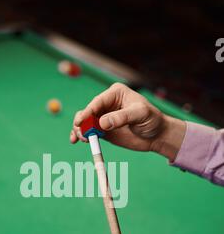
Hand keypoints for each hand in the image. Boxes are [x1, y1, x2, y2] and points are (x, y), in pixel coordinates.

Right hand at [70, 83, 185, 161]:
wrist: (157, 135)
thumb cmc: (152, 120)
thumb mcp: (140, 115)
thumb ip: (122, 117)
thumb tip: (102, 123)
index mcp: (115, 93)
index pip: (97, 102)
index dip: (87, 112)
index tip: (81, 121)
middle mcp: (107, 104)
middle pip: (88, 112)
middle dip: (82, 122)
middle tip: (82, 134)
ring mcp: (103, 117)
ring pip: (85, 122)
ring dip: (79, 130)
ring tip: (81, 139)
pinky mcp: (102, 130)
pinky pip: (88, 132)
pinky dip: (82, 136)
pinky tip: (76, 140)